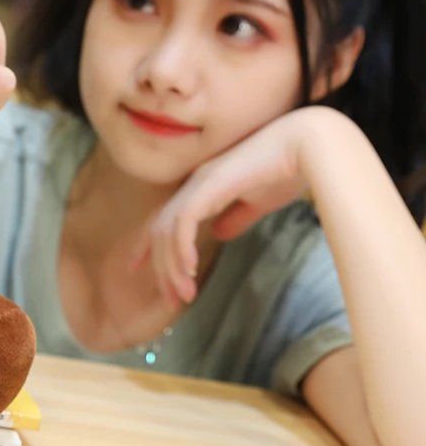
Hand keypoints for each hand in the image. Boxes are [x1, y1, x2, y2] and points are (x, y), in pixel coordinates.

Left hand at [129, 109, 319, 309]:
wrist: (308, 145)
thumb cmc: (287, 169)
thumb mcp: (259, 202)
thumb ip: (237, 216)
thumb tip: (219, 234)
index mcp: (202, 188)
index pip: (164, 219)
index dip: (147, 244)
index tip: (136, 268)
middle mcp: (194, 185)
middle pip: (161, 230)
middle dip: (162, 267)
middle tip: (171, 300)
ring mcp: (199, 182)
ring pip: (168, 229)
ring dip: (173, 266)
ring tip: (184, 295)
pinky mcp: (210, 184)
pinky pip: (183, 221)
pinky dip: (182, 246)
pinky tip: (190, 269)